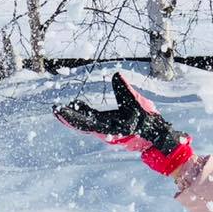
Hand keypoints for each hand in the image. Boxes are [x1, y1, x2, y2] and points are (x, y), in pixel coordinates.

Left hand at [53, 71, 193, 174]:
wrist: (157, 137)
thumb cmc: (148, 122)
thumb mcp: (138, 103)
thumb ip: (125, 90)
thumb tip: (116, 74)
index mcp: (109, 127)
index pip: (85, 122)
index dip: (70, 117)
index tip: (58, 110)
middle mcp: (105, 131)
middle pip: (81, 125)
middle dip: (67, 117)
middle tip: (54, 109)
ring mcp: (106, 131)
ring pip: (85, 124)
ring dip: (74, 117)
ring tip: (61, 108)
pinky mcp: (110, 129)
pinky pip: (93, 122)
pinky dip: (84, 115)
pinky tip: (79, 106)